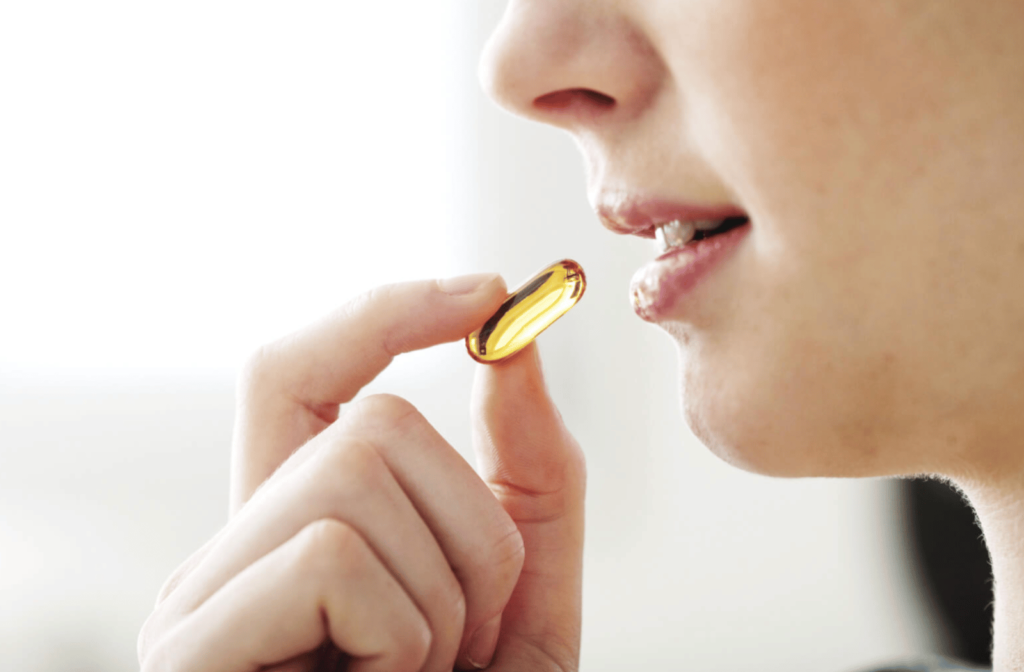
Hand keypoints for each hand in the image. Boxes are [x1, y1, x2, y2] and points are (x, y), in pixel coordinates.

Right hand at [137, 273, 585, 671]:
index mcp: (296, 534)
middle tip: (459, 641)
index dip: (387, 313)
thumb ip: (529, 475)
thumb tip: (515, 346)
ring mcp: (201, 600)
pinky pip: (336, 552)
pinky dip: (405, 632)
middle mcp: (230, 552)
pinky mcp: (192, 649)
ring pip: (360, 468)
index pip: (304, 372)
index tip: (489, 290)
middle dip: (472, 524)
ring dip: (448, 588)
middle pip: (370, 420)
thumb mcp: (525, 601)